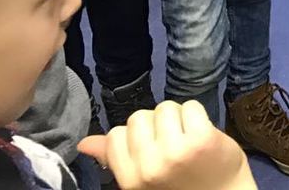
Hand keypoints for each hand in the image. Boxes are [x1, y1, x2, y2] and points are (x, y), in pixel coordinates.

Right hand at [79, 100, 256, 189]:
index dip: (136, 136)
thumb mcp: (144, 180)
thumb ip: (115, 159)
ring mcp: (176, 152)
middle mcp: (149, 167)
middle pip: (139, 117)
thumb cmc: (182, 186)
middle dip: (156, 124)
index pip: (116, 135)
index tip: (152, 148)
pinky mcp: (203, 139)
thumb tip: (85, 143)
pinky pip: (191, 106)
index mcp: (131, 180)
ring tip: (188, 138)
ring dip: (178, 118)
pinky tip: (204, 134)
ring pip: (165, 107)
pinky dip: (198, 115)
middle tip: (173, 143)